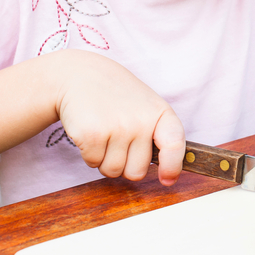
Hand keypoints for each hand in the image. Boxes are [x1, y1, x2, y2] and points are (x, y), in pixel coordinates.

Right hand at [53, 50, 184, 184]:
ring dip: (104, 160)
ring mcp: (117, 128)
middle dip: (125, 164)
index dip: (173, 166)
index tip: (167, 179)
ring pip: (113, 171)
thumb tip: (169, 177)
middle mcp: (141, 121)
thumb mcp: (145, 106)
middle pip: (137, 171)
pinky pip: (92, 163)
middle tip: (117, 139)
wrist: (79, 75)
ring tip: (103, 132)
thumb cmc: (116, 96)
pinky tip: (90, 131)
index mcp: (160, 112)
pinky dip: (89, 153)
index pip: (175, 145)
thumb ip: (157, 135)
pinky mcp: (91, 134)